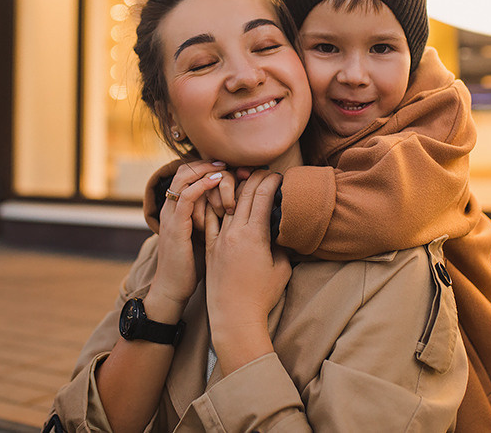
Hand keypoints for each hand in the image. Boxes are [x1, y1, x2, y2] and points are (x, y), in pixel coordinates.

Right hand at [148, 161, 226, 320]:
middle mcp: (172, 207)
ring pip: (184, 177)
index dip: (210, 168)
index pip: (191, 176)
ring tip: (226, 167)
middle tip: (232, 163)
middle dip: (208, 163)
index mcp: (179, 209)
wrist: (173, 289)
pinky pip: (186, 196)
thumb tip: (243, 212)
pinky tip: (218, 180)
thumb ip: (216, 221)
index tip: (234, 170)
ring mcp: (171, 214)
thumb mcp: (206, 237)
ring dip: (206, 169)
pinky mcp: (175, 225)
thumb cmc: (193, 267)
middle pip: (186, 170)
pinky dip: (202, 184)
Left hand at [204, 169, 291, 372]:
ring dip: (235, 188)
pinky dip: (214, 205)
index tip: (278, 176)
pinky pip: (209, 218)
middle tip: (264, 172)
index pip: (263, 196)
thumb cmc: (261, 297)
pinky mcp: (210, 247)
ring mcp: (219, 238)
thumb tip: (279, 233)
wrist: (234, 317)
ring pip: (225, 202)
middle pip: (244, 194)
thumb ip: (281, 246)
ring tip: (243, 180)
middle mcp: (234, 232)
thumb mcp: (282, 269)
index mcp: (254, 235)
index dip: (271, 181)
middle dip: (255, 178)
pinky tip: (219, 197)